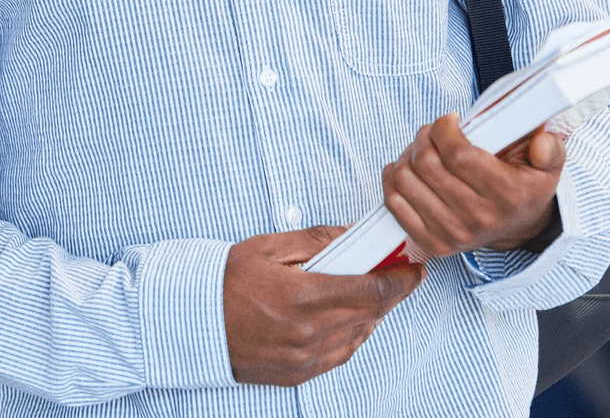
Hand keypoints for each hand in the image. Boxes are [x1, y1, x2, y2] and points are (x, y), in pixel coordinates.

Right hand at [223, 226, 423, 385]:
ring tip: (375, 292)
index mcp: (303, 297)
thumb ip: (316, 240)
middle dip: (392, 293)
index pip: (371, 290)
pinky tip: (353, 318)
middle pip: (370, 313)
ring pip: (359, 336)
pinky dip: (354, 335)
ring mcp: (304, 357)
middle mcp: (308, 333)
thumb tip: (352, 236)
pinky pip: (341, 355)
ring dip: (374, 313)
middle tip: (402, 275)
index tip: (414, 268)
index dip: (400, 280)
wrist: (195, 321)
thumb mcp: (270, 247)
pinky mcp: (298, 373)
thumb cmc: (228, 281)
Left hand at [382, 114, 564, 257]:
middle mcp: (478, 219)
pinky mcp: (431, 243)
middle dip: (424, 136)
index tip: (450, 119)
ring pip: (406, 180)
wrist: (515, 228)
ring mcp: (452, 234)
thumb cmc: (523, 187)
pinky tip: (408, 168)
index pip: (458, 155)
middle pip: (427, 164)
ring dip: (407, 155)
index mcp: (507, 197)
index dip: (444, 129)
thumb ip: (550, 150)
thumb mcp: (546, 166)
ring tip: (422, 149)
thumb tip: (543, 142)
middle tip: (433, 131)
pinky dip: (393, 178)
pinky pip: (394, 203)